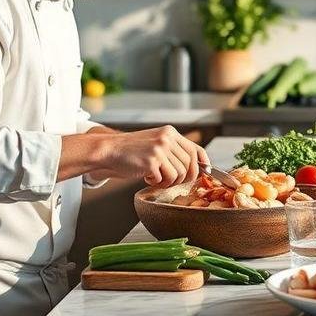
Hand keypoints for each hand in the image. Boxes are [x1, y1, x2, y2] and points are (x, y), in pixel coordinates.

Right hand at [94, 126, 208, 187]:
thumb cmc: (132, 151)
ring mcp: (160, 149)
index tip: (206, 172)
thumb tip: (195, 167)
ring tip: (154, 176)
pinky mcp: (152, 160)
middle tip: (170, 180)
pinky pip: (166, 179)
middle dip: (183, 178)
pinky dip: (157, 182)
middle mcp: (167, 138)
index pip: (195, 149)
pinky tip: (146, 176)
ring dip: (168, 181)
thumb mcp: (155, 143)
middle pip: (190, 165)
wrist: (109, 150)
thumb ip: (173, 150)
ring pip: (179, 174)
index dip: (203, 163)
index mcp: (170, 133)